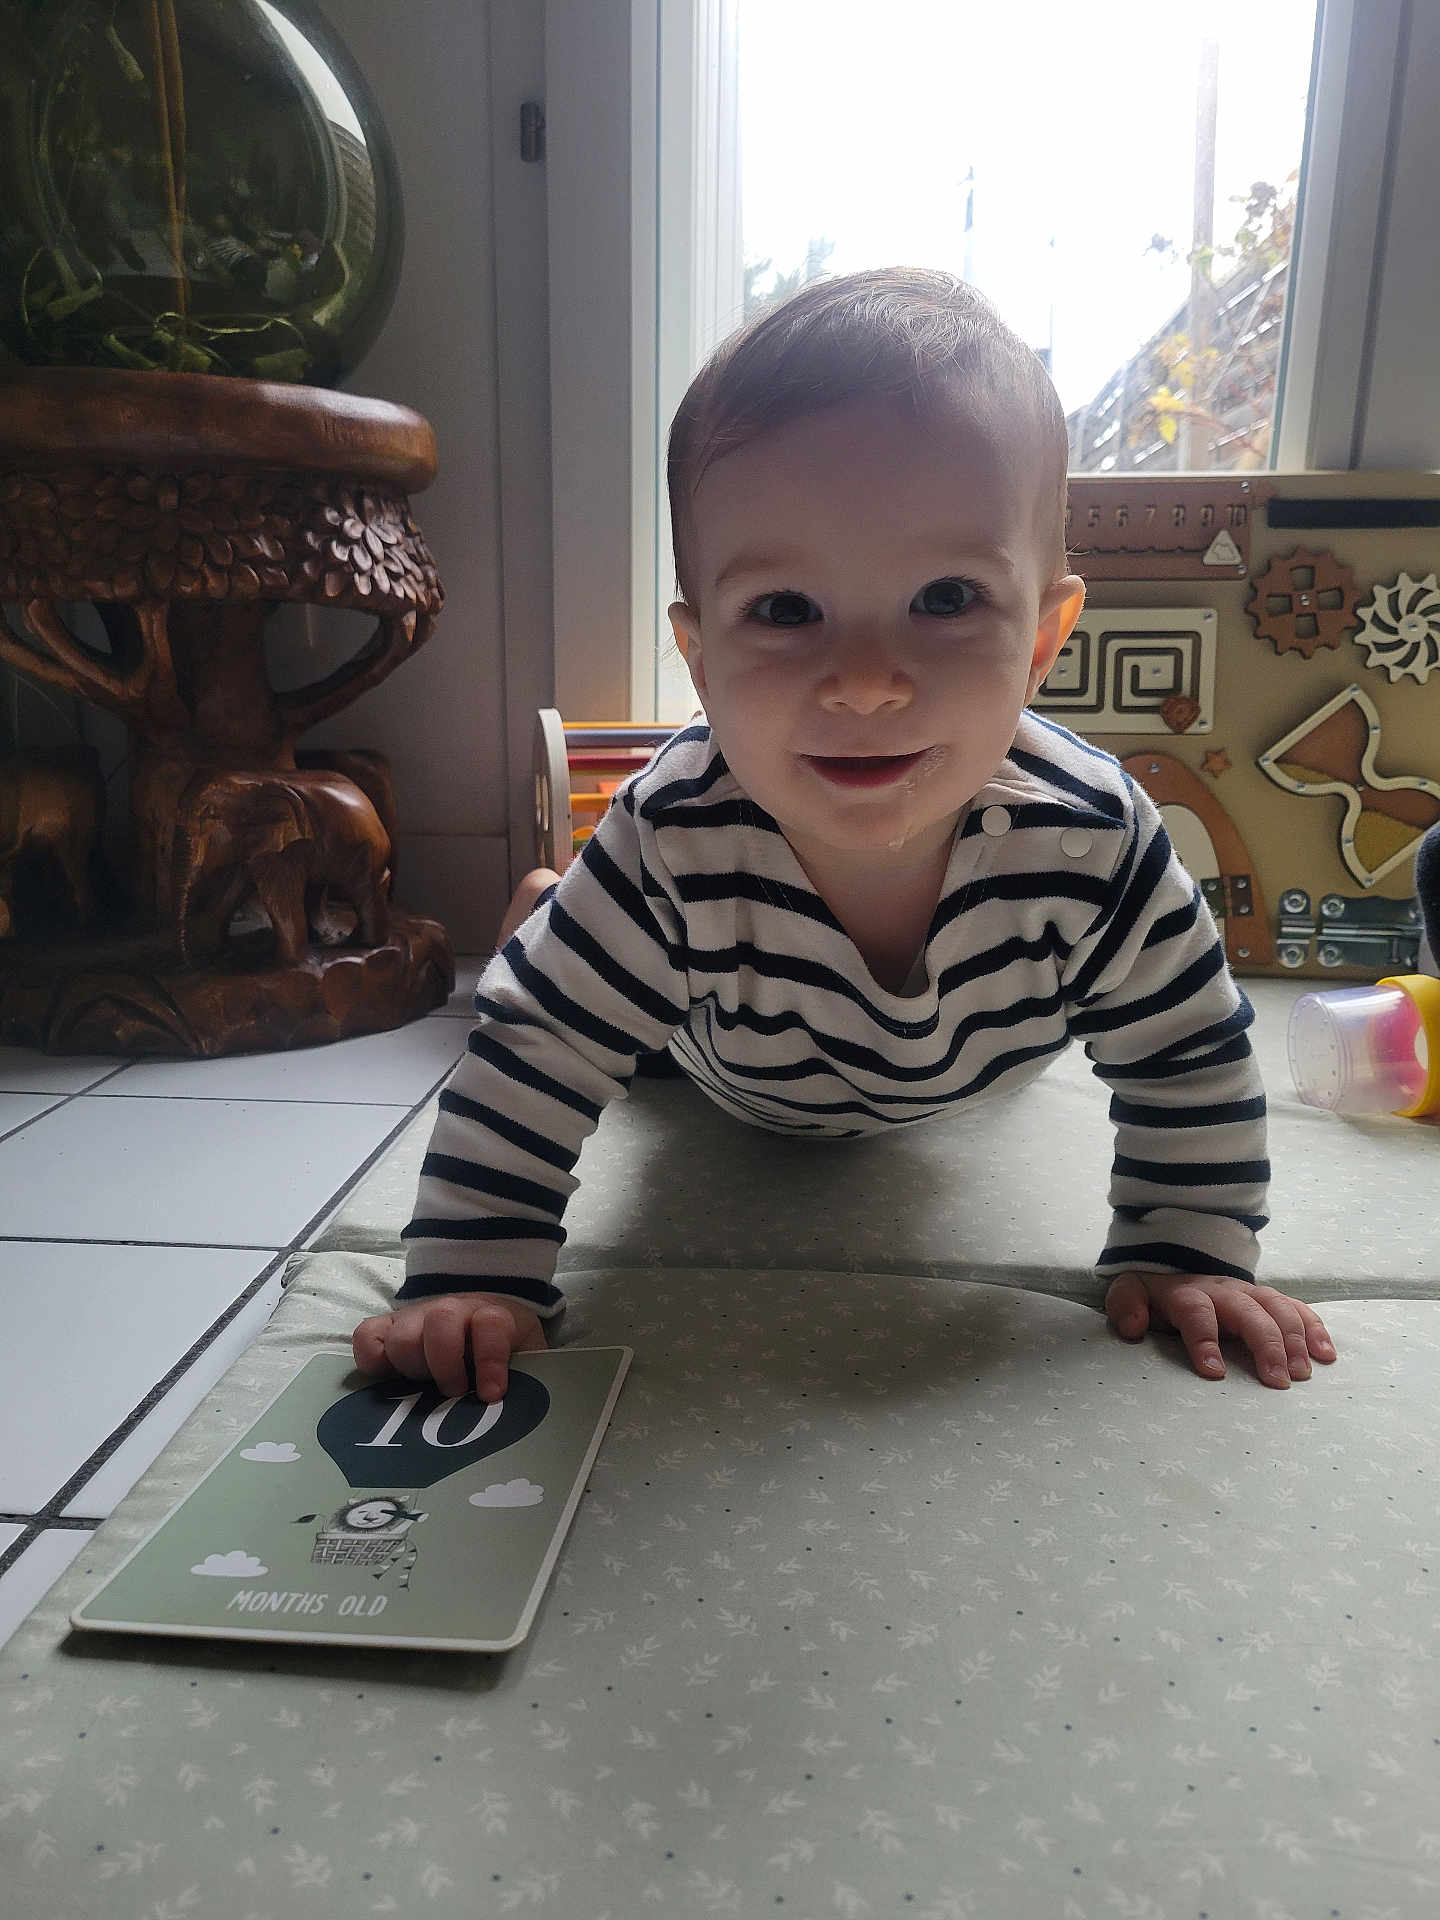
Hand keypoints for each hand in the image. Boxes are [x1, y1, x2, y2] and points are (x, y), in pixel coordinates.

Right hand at [352, 1293, 547, 1402]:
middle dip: (445, 1364)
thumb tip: (521, 1413)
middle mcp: (453, 1311)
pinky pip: (367, 1335)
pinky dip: (371, 1357)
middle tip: (453, 1392)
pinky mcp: (390, 1328)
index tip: (491, 1394)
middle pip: (440, 1323)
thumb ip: (528, 1379)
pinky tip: (387, 1378)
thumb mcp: (528, 1360)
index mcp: (492, 1315)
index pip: (491, 1325)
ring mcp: (418, 1317)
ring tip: (425, 1388)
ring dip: (413, 1366)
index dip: (490, 1359)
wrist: (484, 1317)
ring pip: (403, 1334)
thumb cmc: (506, 1350)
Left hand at [1105, 1271, 1336, 1388]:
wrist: (1176, 1260)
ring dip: (1294, 1339)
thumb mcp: (1129, 1292)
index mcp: (1187, 1294)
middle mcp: (1223, 1292)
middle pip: (1248, 1312)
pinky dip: (1314, 1329)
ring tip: (1303, 1373)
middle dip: (1265, 1344)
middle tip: (1277, 1381)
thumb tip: (1131, 1327)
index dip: (1204, 1339)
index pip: (1196, 1312)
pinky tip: (1327, 1355)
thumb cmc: (1155, 1292)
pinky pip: (1297, 1309)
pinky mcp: (1268, 1300)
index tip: (1214, 1371)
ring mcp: (1250, 1294)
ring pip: (1277, 1308)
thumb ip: (1126, 1306)